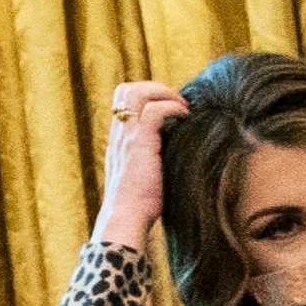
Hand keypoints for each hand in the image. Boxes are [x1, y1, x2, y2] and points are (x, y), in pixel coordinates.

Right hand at [93, 81, 185, 251]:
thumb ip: (150, 158)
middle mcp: (119, 133)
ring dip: (165, 94)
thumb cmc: (138, 204)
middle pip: (127, 89)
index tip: (171, 107)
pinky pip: (154, 111)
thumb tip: (176, 151)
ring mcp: (127, 136)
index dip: (148, 95)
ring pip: (137, 92)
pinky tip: (185, 119)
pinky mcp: (139, 143)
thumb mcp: (142, 174)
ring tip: (183, 108)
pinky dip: (172, 108)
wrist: (126, 218)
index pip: (124, 100)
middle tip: (178, 103)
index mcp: (119, 139)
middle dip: (156, 88)